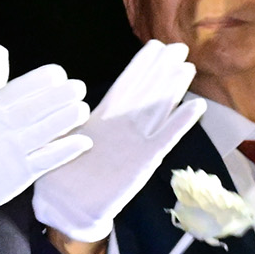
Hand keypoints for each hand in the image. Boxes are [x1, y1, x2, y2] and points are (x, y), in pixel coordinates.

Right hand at [0, 45, 89, 226]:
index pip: (24, 86)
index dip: (46, 77)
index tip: (59, 75)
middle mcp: (3, 127)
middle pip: (40, 106)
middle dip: (65, 94)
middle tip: (79, 88)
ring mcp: (13, 152)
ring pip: (48, 130)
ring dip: (70, 118)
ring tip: (82, 110)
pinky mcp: (21, 174)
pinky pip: (49, 159)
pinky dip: (68, 149)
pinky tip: (83, 141)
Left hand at [30, 39, 200, 240]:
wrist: (68, 208)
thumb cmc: (60, 173)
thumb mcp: (59, 135)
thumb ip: (66, 113)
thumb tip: (58, 90)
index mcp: (104, 118)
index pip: (127, 84)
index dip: (142, 65)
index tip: (155, 45)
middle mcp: (124, 127)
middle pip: (148, 91)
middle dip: (162, 69)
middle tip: (179, 47)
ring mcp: (136, 142)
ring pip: (159, 109)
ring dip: (173, 89)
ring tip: (187, 68)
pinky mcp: (144, 162)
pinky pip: (165, 138)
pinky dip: (180, 123)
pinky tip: (196, 107)